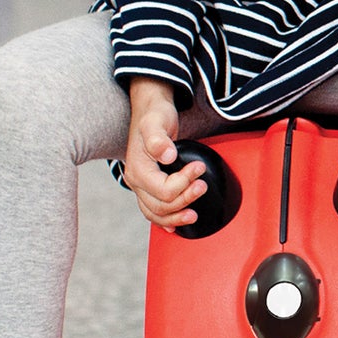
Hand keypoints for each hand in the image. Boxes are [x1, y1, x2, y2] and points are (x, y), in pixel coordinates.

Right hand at [124, 78, 206, 229]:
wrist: (150, 112)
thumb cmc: (154, 116)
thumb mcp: (156, 121)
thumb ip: (158, 138)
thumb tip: (167, 155)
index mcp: (137, 169)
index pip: (163, 190)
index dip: (184, 183)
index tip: (199, 167)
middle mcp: (135, 181)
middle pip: (160, 205)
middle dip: (185, 199)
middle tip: (203, 186)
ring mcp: (140, 186)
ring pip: (155, 213)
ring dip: (176, 217)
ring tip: (194, 215)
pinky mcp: (148, 186)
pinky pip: (153, 210)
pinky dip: (165, 220)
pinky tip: (175, 226)